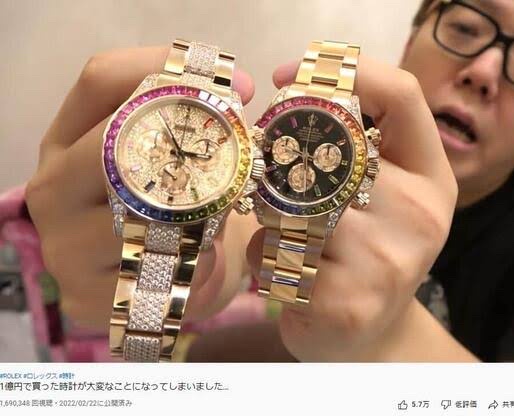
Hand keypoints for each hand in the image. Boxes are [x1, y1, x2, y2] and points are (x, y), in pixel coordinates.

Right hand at [25, 45, 256, 330]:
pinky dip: (199, 264)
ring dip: (202, 213)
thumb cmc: (174, 207)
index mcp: (66, 138)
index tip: (241, 88)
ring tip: (222, 217)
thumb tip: (243, 87)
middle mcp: (51, 187)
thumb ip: (194, 113)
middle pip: (119, 143)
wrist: (170, 280)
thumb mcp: (172, 155)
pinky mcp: (88, 298)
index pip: (103, 78)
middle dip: (193, 148)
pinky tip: (205, 262)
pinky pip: (161, 270)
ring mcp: (62, 246)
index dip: (172, 70)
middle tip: (245, 157)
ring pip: (144, 212)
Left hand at [247, 56, 457, 360]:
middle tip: (275, 182)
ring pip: (292, 205)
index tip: (288, 76)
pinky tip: (288, 277)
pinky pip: (276, 256)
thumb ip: (359, 145)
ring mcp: (388, 262)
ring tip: (290, 243)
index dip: (344, 72)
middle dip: (286, 163)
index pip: (402, 95)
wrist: (371, 337)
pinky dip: (266, 262)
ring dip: (273, 221)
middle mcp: (421, 214)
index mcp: (433, 177)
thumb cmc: (370, 253)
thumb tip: (292, 85)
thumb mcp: (386, 195)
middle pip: (330, 149)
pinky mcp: (346, 303)